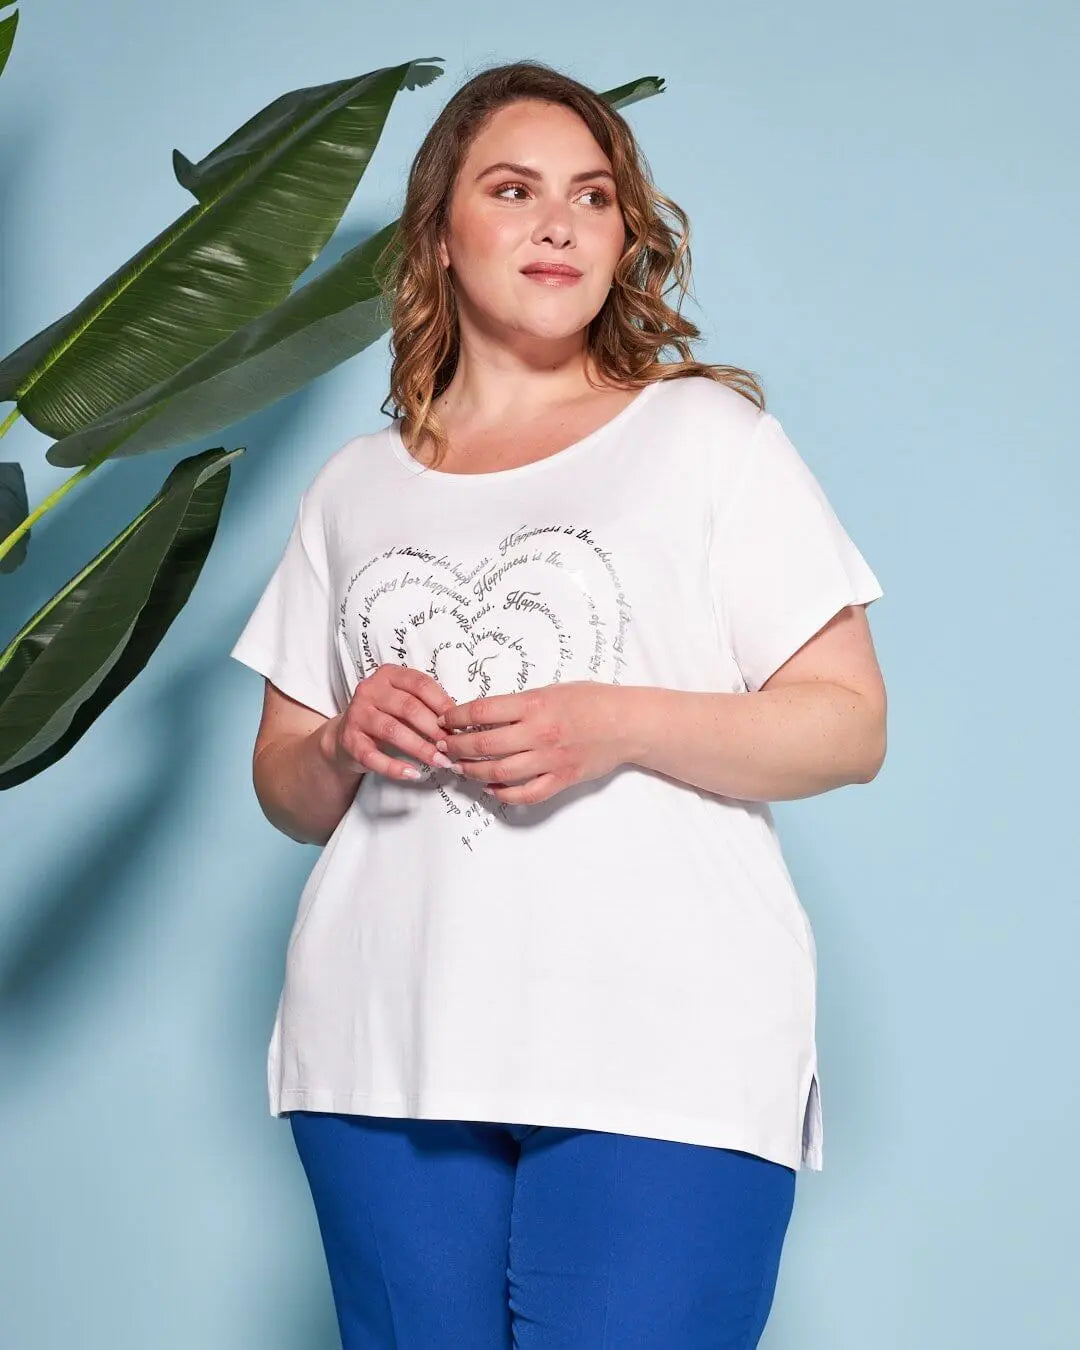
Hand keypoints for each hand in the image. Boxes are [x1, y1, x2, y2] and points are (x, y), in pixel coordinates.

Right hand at [324, 664, 459, 781]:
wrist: (346, 735)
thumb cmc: (385, 716)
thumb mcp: (403, 701)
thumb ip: (426, 705)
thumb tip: (459, 722)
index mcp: (388, 675)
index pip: (421, 684)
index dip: (443, 704)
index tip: (459, 723)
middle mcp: (370, 690)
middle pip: (409, 708)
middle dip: (434, 729)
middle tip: (452, 746)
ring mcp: (357, 714)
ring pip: (393, 731)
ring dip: (420, 749)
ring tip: (440, 761)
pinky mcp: (349, 740)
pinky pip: (373, 756)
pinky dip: (394, 767)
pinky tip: (413, 774)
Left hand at [436, 681, 629, 804]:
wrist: (628, 723)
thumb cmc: (591, 701)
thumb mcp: (552, 690)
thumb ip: (519, 703)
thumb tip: (482, 715)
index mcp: (535, 704)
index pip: (481, 711)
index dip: (455, 717)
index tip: (444, 721)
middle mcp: (539, 733)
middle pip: (483, 744)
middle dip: (455, 747)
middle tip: (442, 747)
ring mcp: (550, 760)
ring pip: (498, 772)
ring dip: (472, 771)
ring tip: (459, 768)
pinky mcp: (561, 779)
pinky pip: (525, 794)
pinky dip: (503, 794)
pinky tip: (491, 788)